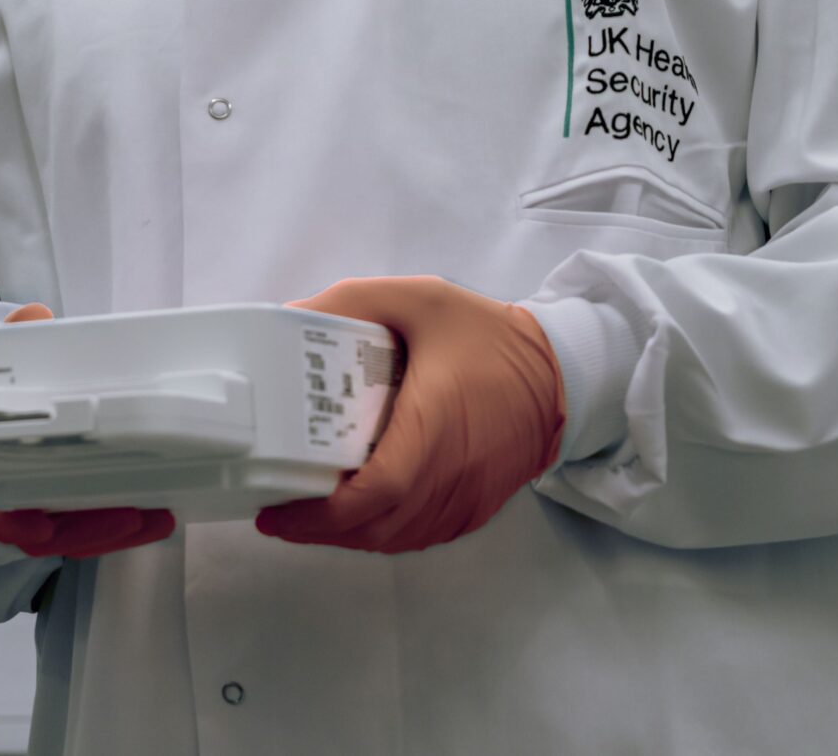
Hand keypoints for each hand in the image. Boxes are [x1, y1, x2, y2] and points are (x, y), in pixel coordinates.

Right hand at [0, 303, 177, 558]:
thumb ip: (10, 340)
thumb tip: (36, 315)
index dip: (13, 524)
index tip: (40, 525)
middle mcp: (4, 503)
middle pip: (44, 534)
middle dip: (88, 530)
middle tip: (129, 517)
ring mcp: (36, 510)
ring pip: (73, 536)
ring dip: (114, 532)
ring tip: (157, 518)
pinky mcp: (64, 510)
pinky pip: (90, 527)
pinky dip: (121, 526)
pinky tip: (157, 515)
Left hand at [255, 276, 564, 554]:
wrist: (562, 372)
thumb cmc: (485, 336)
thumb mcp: (419, 299)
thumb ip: (351, 302)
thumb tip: (287, 317)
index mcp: (436, 426)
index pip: (380, 490)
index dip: (324, 511)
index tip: (278, 506)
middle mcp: (453, 476)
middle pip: (378, 527)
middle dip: (320, 528)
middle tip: (274, 510)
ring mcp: (466, 501)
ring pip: (396, 538)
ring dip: (346, 535)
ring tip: (303, 513)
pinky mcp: (474, 510)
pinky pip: (417, 535)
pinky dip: (380, 533)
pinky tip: (354, 514)